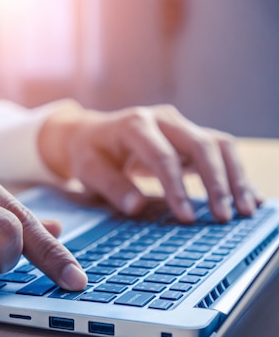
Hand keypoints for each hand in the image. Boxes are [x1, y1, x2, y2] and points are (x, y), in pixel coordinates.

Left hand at [38, 102, 261, 222]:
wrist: (92, 133)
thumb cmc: (90, 153)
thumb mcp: (88, 170)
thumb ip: (112, 186)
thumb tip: (136, 206)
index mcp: (134, 125)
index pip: (163, 156)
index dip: (177, 187)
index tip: (187, 216)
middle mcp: (162, 119)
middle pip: (200, 144)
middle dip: (216, 182)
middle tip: (223, 217)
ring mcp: (180, 125)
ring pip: (218, 145)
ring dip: (234, 177)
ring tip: (245, 210)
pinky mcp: (190, 135)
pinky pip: (221, 150)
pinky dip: (236, 173)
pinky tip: (248, 197)